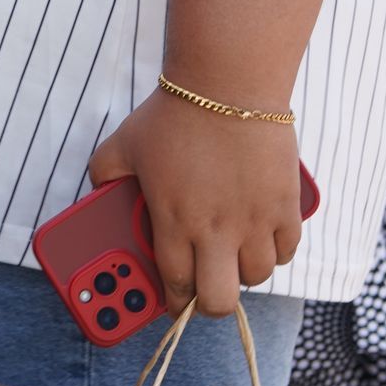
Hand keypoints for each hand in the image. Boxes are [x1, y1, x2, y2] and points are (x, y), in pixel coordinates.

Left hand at [89, 89, 302, 317]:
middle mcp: (216, 230)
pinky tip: (261, 235)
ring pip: (255, 277)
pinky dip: (275, 250)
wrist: (227, 82)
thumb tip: (99, 194)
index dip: (173, 301)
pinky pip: (286, 250)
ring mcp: (255, 220)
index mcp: (174, 222)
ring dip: (242, 272)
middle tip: (205, 286)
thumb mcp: (123, 144)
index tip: (174, 298)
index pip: (175, 286)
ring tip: (232, 255)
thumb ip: (105, 175)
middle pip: (218, 301)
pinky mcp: (285, 204)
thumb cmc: (174, 113)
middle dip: (208, 302)